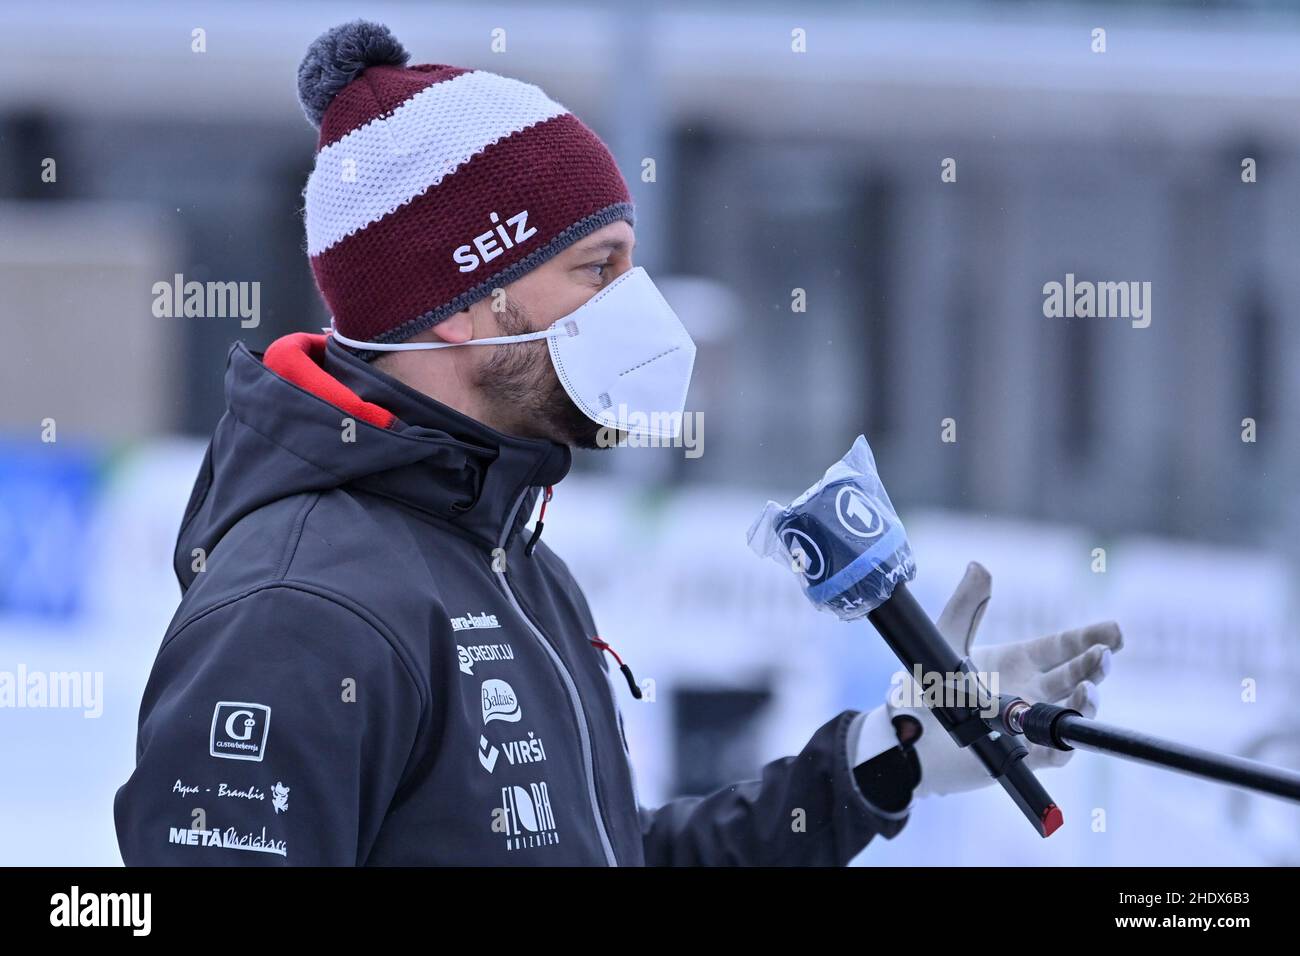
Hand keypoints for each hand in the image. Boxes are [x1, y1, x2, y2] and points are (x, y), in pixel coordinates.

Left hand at [890, 561, 1123, 797]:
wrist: (908, 731)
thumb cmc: (924, 684)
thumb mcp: (946, 638)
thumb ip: (965, 604)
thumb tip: (979, 566)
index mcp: (1017, 662)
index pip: (1063, 647)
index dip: (1089, 638)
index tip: (1114, 631)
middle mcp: (1029, 691)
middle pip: (1075, 676)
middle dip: (1094, 665)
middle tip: (1104, 655)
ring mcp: (1028, 722)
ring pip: (1072, 712)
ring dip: (1087, 701)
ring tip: (1087, 689)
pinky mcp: (1021, 752)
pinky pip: (1055, 750)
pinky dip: (1065, 738)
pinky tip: (1068, 722)